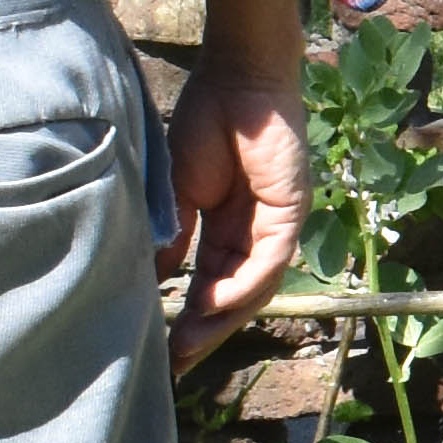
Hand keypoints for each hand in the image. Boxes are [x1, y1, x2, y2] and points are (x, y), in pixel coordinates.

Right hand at [160, 50, 307, 367]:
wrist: (236, 78)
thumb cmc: (207, 122)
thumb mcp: (177, 189)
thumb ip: (172, 234)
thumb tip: (152, 278)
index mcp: (228, 227)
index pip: (212, 282)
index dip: (190, 316)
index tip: (162, 349)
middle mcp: (255, 232)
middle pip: (234, 294)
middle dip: (206, 330)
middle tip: (174, 364)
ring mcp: (275, 223)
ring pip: (255, 286)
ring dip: (222, 318)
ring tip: (188, 345)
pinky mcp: (290, 210)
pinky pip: (269, 259)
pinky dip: (243, 284)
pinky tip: (214, 303)